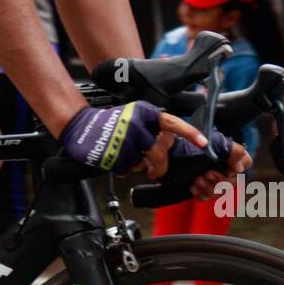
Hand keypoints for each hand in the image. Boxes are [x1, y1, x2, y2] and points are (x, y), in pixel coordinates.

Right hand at [60, 102, 206, 176]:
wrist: (80, 127)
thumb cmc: (110, 123)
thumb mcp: (134, 117)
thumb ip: (152, 129)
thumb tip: (170, 145)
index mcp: (145, 113)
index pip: (173, 123)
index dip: (190, 133)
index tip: (203, 143)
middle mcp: (137, 124)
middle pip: (160, 153)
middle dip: (160, 166)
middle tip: (155, 171)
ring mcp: (125, 139)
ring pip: (144, 163)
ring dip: (137, 165)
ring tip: (126, 157)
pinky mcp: (114, 153)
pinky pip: (128, 169)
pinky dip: (123, 168)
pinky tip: (115, 158)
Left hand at [189, 139, 251, 201]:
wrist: (175, 149)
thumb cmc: (197, 143)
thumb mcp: (216, 142)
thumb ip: (233, 151)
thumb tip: (240, 169)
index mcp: (232, 156)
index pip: (246, 164)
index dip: (239, 169)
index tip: (227, 170)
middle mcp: (226, 169)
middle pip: (231, 183)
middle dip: (219, 181)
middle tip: (206, 174)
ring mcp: (214, 179)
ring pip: (219, 192)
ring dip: (208, 188)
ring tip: (197, 180)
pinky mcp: (203, 187)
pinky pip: (206, 197)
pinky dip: (200, 194)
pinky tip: (192, 187)